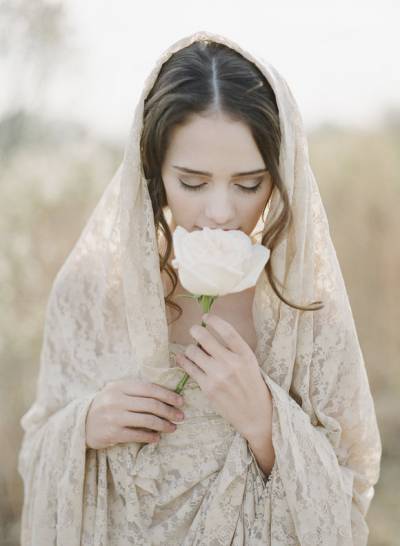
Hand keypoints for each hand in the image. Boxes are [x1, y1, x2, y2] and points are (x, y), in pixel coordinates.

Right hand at [85, 379, 184, 448]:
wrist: (81, 422)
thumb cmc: (106, 405)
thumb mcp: (117, 391)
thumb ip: (136, 390)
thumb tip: (166, 393)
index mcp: (120, 385)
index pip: (149, 388)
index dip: (167, 394)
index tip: (180, 401)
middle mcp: (116, 399)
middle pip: (151, 405)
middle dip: (169, 411)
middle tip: (181, 416)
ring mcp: (114, 416)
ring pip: (147, 420)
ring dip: (163, 425)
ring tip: (173, 428)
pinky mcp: (113, 433)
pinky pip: (137, 435)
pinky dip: (150, 437)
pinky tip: (157, 438)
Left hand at [175, 313, 271, 440]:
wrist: (255, 415)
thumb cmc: (252, 386)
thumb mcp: (250, 364)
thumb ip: (234, 350)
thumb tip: (210, 335)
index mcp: (245, 355)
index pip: (226, 330)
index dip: (213, 320)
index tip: (206, 317)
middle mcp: (231, 363)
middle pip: (205, 338)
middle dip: (196, 330)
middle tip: (194, 329)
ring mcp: (218, 376)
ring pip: (193, 352)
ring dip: (190, 348)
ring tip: (193, 350)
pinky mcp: (208, 388)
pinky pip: (190, 368)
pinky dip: (184, 361)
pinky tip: (182, 358)